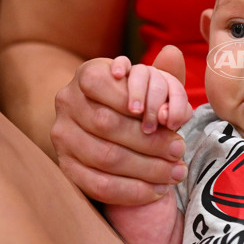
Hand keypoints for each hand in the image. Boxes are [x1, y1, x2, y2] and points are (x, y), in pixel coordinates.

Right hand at [51, 46, 192, 204]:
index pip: (104, 84)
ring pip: (104, 156)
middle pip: (107, 124)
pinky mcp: (66, 166)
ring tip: (175, 172)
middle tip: (180, 149)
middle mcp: (67, 101)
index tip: (165, 118)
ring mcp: (62, 136)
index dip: (135, 101)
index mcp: (88, 74)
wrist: (115, 130)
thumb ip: (166, 74)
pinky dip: (131, 191)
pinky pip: (97, 184)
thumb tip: (173, 52)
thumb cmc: (140, 103)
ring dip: (146, 168)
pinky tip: (157, 191)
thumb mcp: (154, 85)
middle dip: (150, 140)